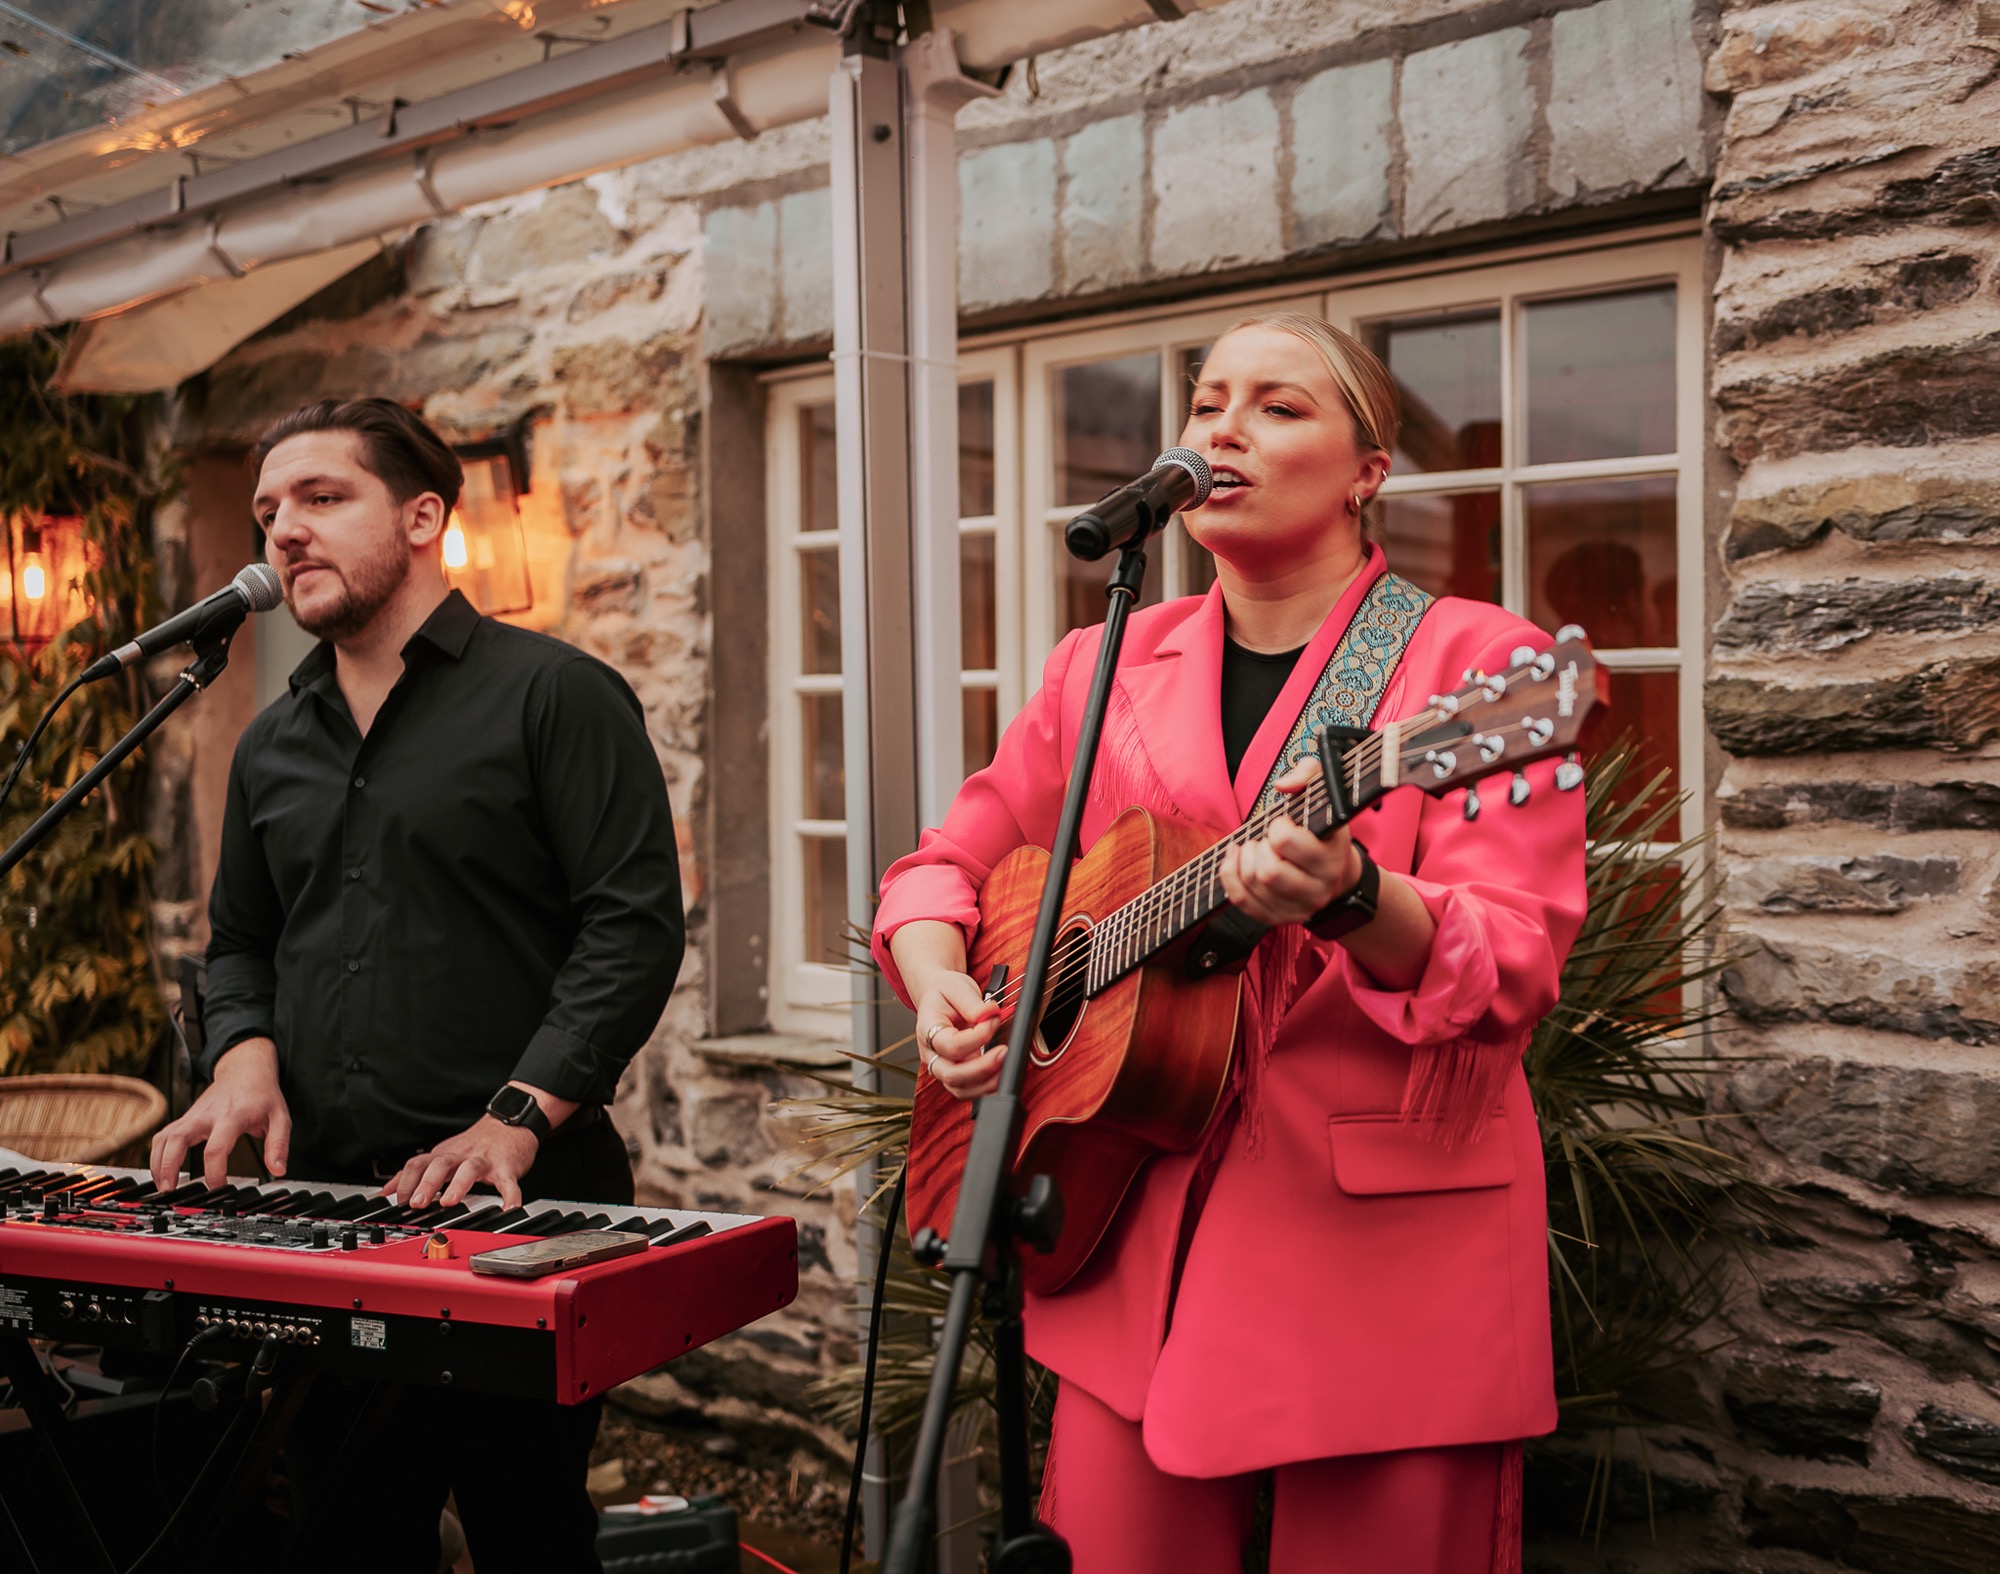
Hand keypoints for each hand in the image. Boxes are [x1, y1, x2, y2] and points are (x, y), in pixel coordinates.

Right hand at [151, 1037, 291, 1192]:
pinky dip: (157, 1153)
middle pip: (177, 1139)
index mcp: (231, 1116)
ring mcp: (193, 1115)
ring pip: (165, 1137)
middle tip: (169, 1189)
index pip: (216, 1148)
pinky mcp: (185, 1118)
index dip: (214, 1172)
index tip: (219, 1188)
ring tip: (162, 1185)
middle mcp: (207, 1115)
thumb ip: (278, 1145)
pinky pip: (164, 1135)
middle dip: (169, 1165)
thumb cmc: (263, 1095)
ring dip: (158, 1162)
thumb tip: (277, 1170)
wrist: (247, 1070)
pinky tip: (161, 1170)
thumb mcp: (280, 1118)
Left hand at [382, 1116, 540, 1210]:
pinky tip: (509, 1209)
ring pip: (469, 1169)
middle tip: (416, 1203)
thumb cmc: (475, 1144)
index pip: (418, 1164)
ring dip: (458, 1185)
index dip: (405, 1182)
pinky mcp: (507, 1168)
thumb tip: (388, 1190)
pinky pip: (508, 1183)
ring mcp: (484, 1161)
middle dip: (426, 1184)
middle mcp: (461, 1156)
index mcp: (444, 1155)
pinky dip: (510, 1197)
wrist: (510, 1123)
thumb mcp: (442, 1153)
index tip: (397, 1202)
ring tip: (449, 1202)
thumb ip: (416, 1171)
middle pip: (439, 1164)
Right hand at [913, 971, 1003, 1102]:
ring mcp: (942, 1066)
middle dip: (982, 1068)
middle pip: (951, 1075)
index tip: (994, 1020)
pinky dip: (986, 1087)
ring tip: (1006, 1066)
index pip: (951, 1045)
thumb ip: (972, 1004)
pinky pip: (968, 1090)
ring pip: (960, 1089)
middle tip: (1004, 1052)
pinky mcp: (955, 1073)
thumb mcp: (956, 988)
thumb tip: (990, 1015)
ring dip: (985, 1083)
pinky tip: (1000, 1075)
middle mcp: (931, 1053)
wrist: (939, 996)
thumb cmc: (945, 993)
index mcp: (927, 1030)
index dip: (977, 1037)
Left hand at [1219, 758, 1361, 926]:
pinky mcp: (1278, 918)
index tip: (1283, 824)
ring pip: (1253, 885)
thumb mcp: (1324, 792)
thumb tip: (1282, 785)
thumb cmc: (1323, 827)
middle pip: (1267, 871)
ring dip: (1245, 859)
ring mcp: (1299, 908)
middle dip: (1258, 848)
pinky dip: (1230, 875)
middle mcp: (1319, 888)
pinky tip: (1237, 858)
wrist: (1336, 872)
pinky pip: (1242, 900)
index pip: (1285, 841)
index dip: (1277, 827)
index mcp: (1331, 858)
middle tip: (1267, 840)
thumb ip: (1307, 774)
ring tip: (1256, 848)